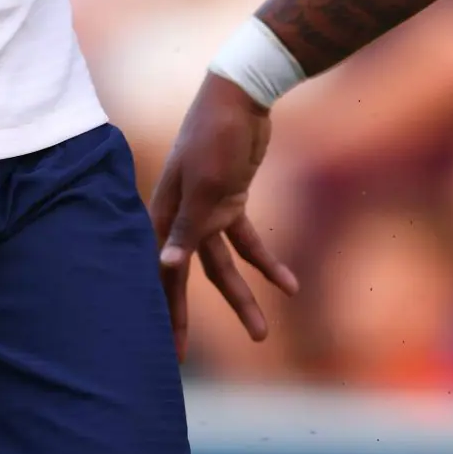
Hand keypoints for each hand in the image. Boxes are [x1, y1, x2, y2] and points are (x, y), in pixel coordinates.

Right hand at [150, 72, 297, 358]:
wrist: (242, 95)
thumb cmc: (215, 136)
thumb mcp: (205, 186)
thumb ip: (189, 230)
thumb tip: (166, 267)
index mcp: (166, 215)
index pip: (162, 274)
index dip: (166, 311)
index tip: (169, 350)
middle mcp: (182, 217)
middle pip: (187, 277)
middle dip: (187, 316)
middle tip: (181, 358)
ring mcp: (208, 211)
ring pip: (224, 266)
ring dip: (242, 297)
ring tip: (262, 333)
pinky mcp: (232, 202)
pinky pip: (249, 243)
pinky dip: (268, 263)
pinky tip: (290, 285)